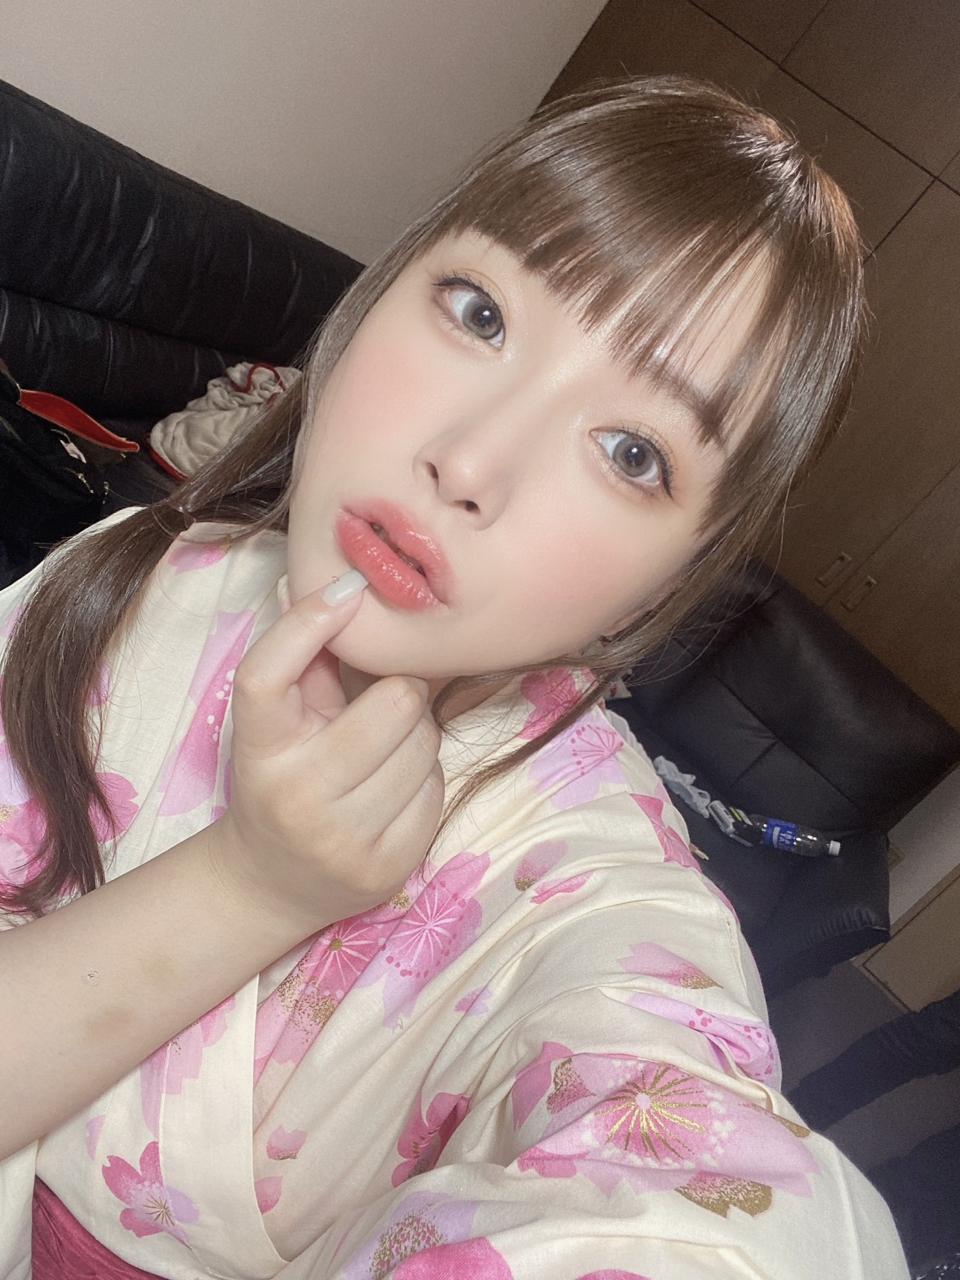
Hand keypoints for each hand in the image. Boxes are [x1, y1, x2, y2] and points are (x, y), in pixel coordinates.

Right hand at [207, 575, 443, 933]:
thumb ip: (307, 659)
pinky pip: (438, 792)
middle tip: (386, 705)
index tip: (348, 590)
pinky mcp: (384, 869)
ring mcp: (341, 839)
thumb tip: (345, 582)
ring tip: (385, 754)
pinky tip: (394, 793)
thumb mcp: (278, 723)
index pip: (266, 674)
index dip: (307, 623)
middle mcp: (294, 794)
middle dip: (402, 692)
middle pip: (394, 703)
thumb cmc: (280, 778)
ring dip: (418, 738)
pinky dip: (425, 781)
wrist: (269, 883)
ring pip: (427, 745)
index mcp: (256, 747)